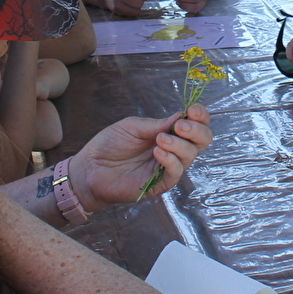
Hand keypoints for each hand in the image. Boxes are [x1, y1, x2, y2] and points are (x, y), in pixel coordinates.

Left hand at [71, 104, 212, 207]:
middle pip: (202, 141)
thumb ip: (156, 124)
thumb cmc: (109, 145)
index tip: (192, 110)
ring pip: (190, 155)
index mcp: (169, 132)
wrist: (90, 168)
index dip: (200, 117)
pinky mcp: (160, 183)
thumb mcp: (132, 126)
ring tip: (160, 139)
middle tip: (181, 126)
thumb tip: (180, 118)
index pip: (195, 125)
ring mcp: (168, 167)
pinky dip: (170, 160)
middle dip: (196, 131)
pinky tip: (157, 152)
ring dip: (179, 145)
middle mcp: (173, 149)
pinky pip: (175, 172)